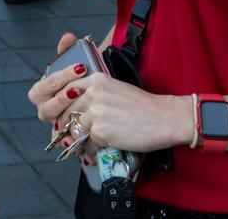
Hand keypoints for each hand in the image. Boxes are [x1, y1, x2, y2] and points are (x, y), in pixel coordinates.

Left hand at [28, 34, 191, 153]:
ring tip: (86, 144)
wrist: (165, 118)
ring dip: (79, 139)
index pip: (66, 90)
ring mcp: (95, 111)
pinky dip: (91, 149)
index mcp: (96, 79)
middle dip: (66, 125)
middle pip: (66, 110)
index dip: (62, 105)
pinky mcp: (99, 129)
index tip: (62, 116)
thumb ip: (95, 95)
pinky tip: (100, 149)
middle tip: (68, 136)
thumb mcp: (116, 89)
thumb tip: (76, 112)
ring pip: (75, 128)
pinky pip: (87, 142)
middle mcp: (92, 92)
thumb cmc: (144, 107)